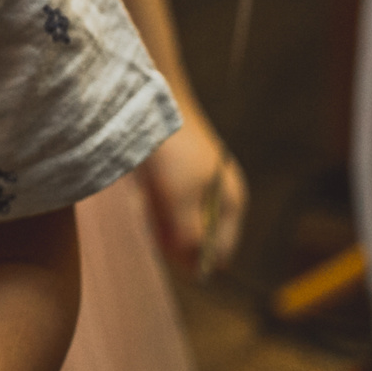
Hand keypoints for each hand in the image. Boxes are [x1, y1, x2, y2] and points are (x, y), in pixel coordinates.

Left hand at [137, 113, 247, 274]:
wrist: (151, 104)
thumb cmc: (173, 153)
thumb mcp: (181, 200)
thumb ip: (190, 235)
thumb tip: (195, 266)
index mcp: (231, 204)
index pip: (220, 251)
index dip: (196, 261)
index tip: (169, 253)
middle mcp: (217, 198)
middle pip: (197, 239)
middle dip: (173, 239)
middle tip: (153, 221)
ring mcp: (195, 187)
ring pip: (176, 224)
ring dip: (158, 222)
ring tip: (147, 200)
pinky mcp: (173, 178)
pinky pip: (162, 206)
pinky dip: (150, 207)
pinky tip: (140, 192)